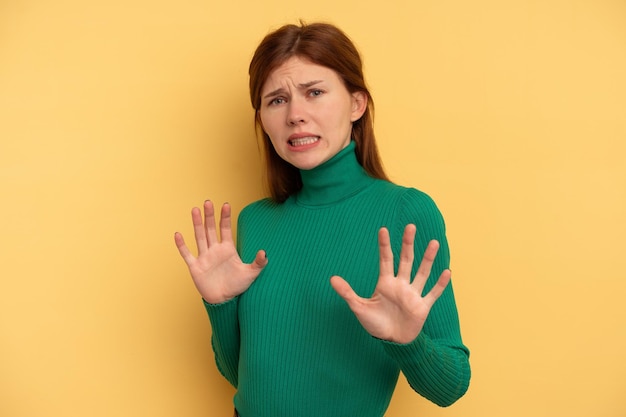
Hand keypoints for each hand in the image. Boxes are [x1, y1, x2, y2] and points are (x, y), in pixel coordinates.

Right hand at [174, 201, 266, 303]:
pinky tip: (178, 234)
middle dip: (209, 216)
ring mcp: (204, 257)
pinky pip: (187, 254)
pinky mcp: (196, 267)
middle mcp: (215, 250)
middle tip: (208, 202)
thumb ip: (259, 263)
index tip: (226, 204)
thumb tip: (265, 252)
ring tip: (195, 210)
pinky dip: (182, 245)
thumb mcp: (251, 274)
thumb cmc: (237, 286)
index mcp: (227, 249)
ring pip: (199, 237)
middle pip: (211, 229)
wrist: (224, 300)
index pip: (226, 229)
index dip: (225, 217)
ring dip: (197, 224)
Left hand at [330, 225, 450, 343]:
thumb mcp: (359, 308)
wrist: (392, 342)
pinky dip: (440, 284)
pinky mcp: (422, 307)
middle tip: (410, 226)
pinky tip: (447, 271)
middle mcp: (401, 285)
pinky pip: (433, 294)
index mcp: (385, 283)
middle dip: (408, 244)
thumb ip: (347, 293)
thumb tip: (331, 279)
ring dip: (428, 259)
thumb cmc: (375, 324)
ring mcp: (413, 295)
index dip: (384, 245)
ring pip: (422, 273)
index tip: (383, 229)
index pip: (385, 260)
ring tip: (434, 242)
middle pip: (406, 260)